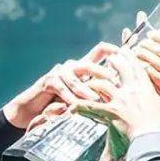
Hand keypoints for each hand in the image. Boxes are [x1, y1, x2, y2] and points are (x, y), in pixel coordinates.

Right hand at [2, 42, 117, 129]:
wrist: (33, 110)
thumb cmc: (62, 105)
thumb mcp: (83, 98)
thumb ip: (98, 92)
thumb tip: (121, 92)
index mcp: (84, 67)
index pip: (100, 50)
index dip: (113, 49)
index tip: (126, 53)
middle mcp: (72, 66)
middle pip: (88, 64)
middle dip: (102, 73)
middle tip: (115, 82)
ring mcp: (59, 72)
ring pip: (75, 78)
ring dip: (86, 90)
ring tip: (96, 99)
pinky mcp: (48, 80)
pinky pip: (61, 87)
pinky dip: (69, 97)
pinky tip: (75, 105)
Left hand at [72, 50, 159, 143]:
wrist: (153, 136)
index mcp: (147, 86)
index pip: (138, 66)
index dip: (132, 56)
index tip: (128, 49)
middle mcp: (132, 89)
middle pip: (120, 68)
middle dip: (114, 61)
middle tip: (110, 56)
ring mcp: (120, 99)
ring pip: (102, 83)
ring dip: (95, 80)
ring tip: (90, 77)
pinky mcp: (111, 111)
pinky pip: (92, 107)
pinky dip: (81, 106)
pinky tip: (72, 106)